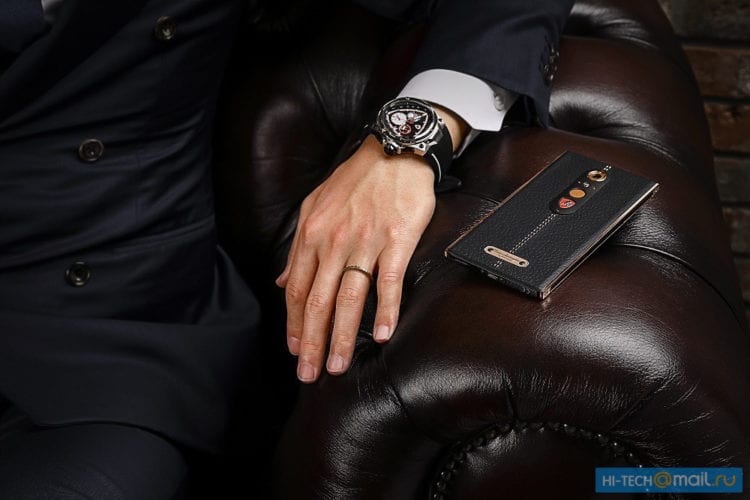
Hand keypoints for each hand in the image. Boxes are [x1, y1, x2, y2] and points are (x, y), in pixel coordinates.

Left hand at [275, 105, 467, 382]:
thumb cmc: (355, 180)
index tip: (295, 351)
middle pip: (318, 301)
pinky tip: (383, 334)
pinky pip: (388, 280)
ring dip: (343, 336)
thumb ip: (299, 247)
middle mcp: (334, 242)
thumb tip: (281, 280)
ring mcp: (365, 241)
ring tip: (339, 366)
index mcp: (312, 235)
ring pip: (348, 298)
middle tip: (310, 374)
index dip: (294, 324)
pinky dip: (386, 309)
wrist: (394, 150)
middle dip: (312, 342)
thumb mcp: (315, 207)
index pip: (297, 289)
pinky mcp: (396, 239)